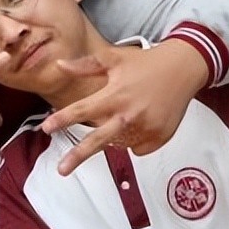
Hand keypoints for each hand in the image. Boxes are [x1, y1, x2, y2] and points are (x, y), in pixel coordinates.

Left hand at [40, 40, 207, 174]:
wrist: (183, 68)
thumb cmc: (146, 62)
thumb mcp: (114, 59)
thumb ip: (85, 65)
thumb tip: (58, 65)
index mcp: (116, 95)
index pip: (83, 110)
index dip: (62, 119)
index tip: (45, 128)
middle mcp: (129, 115)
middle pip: (98, 140)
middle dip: (78, 156)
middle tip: (61, 170)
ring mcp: (146, 129)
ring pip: (118, 143)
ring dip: (113, 135)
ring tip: (125, 113)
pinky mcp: (159, 138)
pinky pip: (137, 147)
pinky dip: (133, 138)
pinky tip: (140, 119)